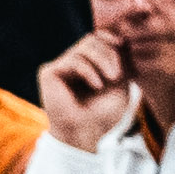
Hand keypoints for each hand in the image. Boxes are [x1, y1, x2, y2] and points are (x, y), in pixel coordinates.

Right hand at [36, 32, 134, 153]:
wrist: (84, 135)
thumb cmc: (103, 114)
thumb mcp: (120, 84)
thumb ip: (121, 61)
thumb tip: (124, 39)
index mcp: (86, 64)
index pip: (97, 38)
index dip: (111, 38)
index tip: (125, 48)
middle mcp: (70, 63)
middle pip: (92, 39)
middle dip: (110, 53)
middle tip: (118, 74)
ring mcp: (59, 67)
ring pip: (83, 46)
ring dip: (102, 60)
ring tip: (112, 79)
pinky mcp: (49, 73)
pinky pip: (73, 59)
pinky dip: (89, 70)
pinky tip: (97, 85)